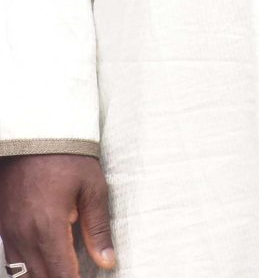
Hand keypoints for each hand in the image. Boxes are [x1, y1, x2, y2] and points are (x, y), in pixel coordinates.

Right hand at [0, 154, 114, 277]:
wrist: (36, 136)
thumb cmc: (69, 158)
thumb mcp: (93, 190)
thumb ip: (98, 230)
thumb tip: (107, 261)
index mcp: (48, 227)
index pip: (61, 274)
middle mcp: (23, 234)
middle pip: (40, 277)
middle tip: (79, 276)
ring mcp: (9, 232)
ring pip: (23, 272)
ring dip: (43, 276)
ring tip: (65, 271)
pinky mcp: (3, 227)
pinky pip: (12, 259)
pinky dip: (28, 267)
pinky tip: (46, 263)